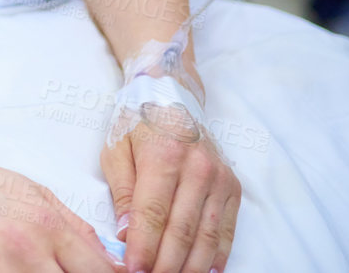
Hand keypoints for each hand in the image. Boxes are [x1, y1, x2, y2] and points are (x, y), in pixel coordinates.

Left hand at [100, 117, 238, 272]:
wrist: (173, 94)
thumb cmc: (138, 122)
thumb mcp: (117, 149)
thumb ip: (122, 192)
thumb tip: (126, 235)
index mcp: (164, 155)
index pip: (153, 215)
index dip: (143, 248)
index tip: (133, 270)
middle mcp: (197, 168)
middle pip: (181, 231)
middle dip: (165, 264)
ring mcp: (219, 178)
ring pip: (207, 236)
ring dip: (190, 266)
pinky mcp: (232, 187)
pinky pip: (227, 230)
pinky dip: (217, 256)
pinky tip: (205, 272)